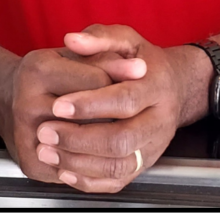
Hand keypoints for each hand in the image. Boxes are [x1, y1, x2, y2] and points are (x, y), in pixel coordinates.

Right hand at [1, 45, 145, 183]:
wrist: (6, 99)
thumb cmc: (46, 74)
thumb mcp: (74, 55)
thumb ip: (107, 59)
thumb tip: (140, 69)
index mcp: (39, 70)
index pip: (97, 82)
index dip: (123, 81)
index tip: (143, 78)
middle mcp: (27, 104)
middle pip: (94, 118)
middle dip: (119, 117)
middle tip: (136, 113)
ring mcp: (28, 137)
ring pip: (88, 150)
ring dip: (111, 144)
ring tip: (122, 131)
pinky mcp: (33, 164)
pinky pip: (76, 172)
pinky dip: (96, 164)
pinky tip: (103, 151)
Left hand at [34, 24, 209, 192]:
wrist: (174, 86)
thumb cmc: (143, 62)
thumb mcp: (127, 40)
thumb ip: (99, 37)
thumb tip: (72, 40)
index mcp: (157, 86)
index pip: (125, 100)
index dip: (90, 105)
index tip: (58, 105)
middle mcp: (160, 120)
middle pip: (122, 139)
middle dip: (79, 138)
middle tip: (45, 131)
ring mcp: (154, 146)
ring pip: (118, 165)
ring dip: (78, 162)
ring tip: (46, 150)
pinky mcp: (145, 164)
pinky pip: (117, 181)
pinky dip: (88, 180)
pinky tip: (63, 169)